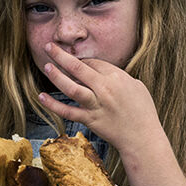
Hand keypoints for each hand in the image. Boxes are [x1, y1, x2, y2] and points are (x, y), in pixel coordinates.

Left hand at [38, 43, 164, 152]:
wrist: (142, 138)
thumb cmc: (143, 111)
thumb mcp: (137, 86)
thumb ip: (120, 77)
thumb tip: (105, 72)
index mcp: (117, 77)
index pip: (93, 62)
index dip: (81, 59)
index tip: (74, 60)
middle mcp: (104, 89)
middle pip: (78, 68)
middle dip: (61, 56)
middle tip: (49, 47)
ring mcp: (96, 105)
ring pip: (71, 87)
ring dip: (56, 76)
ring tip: (46, 66)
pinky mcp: (90, 120)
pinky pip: (67, 111)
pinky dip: (53, 105)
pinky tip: (41, 97)